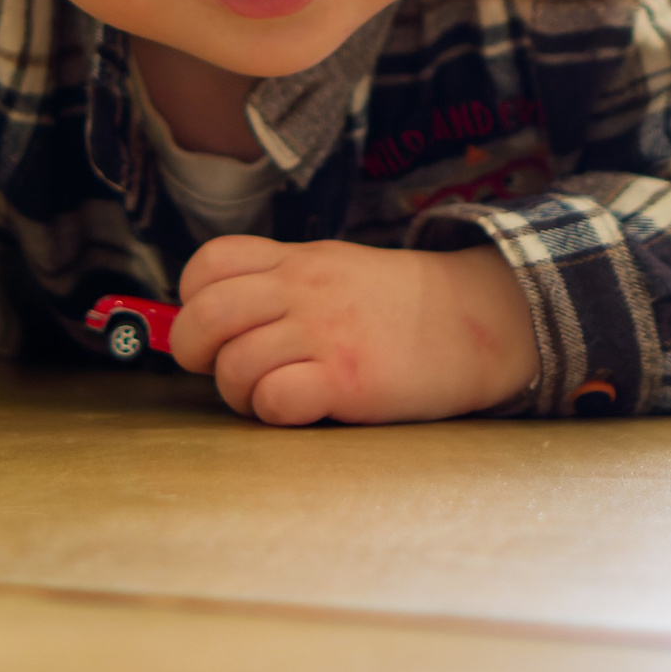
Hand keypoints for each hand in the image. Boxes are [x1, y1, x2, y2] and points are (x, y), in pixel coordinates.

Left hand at [169, 237, 538, 425]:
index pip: (209, 264)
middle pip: (205, 316)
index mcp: (295, 259)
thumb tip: (214, 315)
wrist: (477, 320)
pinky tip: (300, 407)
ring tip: (269, 395)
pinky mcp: (347, 380)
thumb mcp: (334, 268)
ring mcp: (324, 333)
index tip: (216, 326)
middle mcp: (302, 290)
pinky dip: (274, 411)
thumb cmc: (397, 305)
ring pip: (234, 366)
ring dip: (239, 393)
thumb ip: (278, 283)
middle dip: (195, 353)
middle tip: (221, 369)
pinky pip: (275, 400)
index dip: (192, 299)